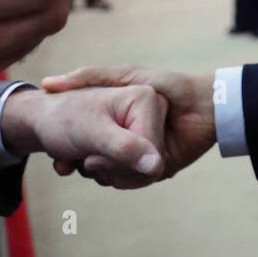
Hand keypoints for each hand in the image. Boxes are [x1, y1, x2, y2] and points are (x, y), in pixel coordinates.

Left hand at [0, 85, 165, 187]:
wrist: (41, 120)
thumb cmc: (62, 119)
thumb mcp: (91, 134)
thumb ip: (125, 148)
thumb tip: (156, 167)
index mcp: (146, 99)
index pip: (153, 150)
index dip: (123, 163)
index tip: (91, 158)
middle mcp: (151, 111)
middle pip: (150, 163)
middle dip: (114, 169)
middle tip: (86, 161)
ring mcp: (144, 126)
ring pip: (142, 170)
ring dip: (108, 173)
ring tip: (84, 159)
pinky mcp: (136, 141)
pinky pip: (134, 170)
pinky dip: (108, 173)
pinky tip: (87, 162)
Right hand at [41, 66, 217, 183]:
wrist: (209, 105)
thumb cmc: (168, 86)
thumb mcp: (124, 77)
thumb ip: (90, 76)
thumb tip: (48, 84)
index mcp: (121, 118)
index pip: (88, 139)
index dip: (72, 147)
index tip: (60, 153)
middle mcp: (130, 137)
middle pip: (98, 159)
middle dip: (84, 162)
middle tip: (69, 163)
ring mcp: (144, 153)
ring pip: (113, 173)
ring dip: (104, 173)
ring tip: (92, 165)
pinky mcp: (160, 167)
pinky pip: (136, 181)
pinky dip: (126, 180)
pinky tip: (116, 174)